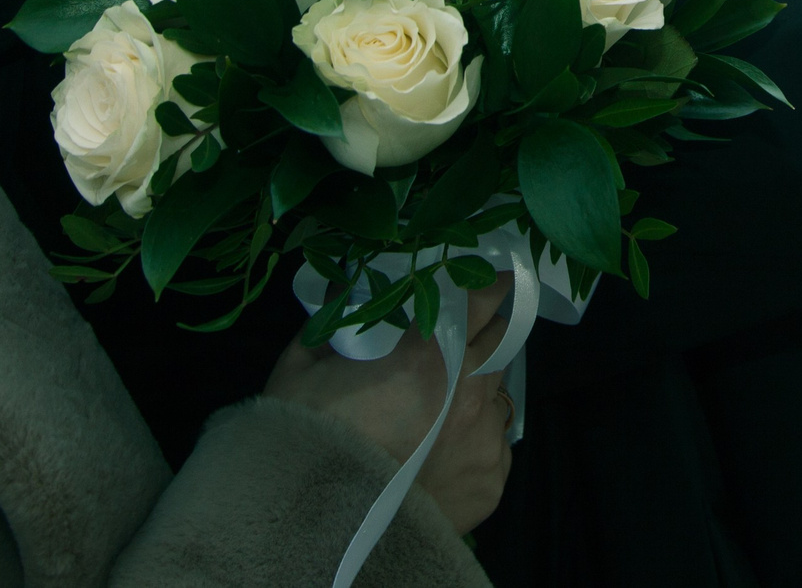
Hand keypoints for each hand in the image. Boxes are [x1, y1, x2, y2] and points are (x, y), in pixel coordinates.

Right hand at [264, 274, 515, 533]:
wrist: (317, 527)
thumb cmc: (306, 439)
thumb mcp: (302, 367)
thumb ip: (333, 319)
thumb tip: (347, 283)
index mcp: (429, 354)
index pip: (483, 298)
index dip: (487, 282)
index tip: (490, 274)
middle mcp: (469, 391)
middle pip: (499, 341)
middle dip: (482, 333)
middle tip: (458, 338)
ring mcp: (485, 438)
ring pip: (498, 392)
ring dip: (478, 386)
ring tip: (442, 402)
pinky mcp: (491, 480)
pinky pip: (495, 443)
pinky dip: (475, 437)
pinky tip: (443, 449)